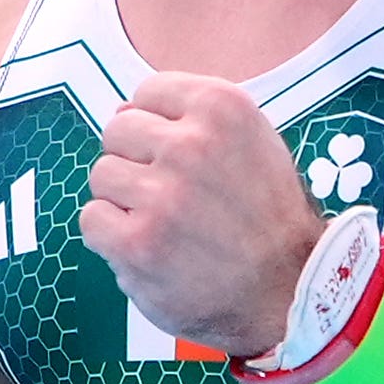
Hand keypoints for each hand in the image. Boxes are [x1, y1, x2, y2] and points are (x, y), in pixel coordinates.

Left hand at [80, 72, 323, 358]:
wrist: (291, 290)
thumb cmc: (267, 216)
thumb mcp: (251, 142)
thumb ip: (191, 120)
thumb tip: (121, 111)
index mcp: (222, 108)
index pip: (148, 92)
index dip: (158, 128)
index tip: (181, 158)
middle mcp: (192, 144)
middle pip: (118, 131)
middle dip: (137, 162)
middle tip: (173, 196)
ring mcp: (163, 195)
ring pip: (102, 174)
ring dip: (124, 201)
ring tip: (165, 225)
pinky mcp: (138, 243)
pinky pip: (92, 219)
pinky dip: (112, 238)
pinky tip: (148, 249)